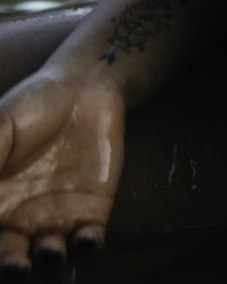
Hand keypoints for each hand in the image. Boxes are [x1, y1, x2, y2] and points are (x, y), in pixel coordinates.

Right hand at [0, 72, 124, 272]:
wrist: (86, 88)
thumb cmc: (36, 104)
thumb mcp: (3, 124)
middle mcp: (21, 219)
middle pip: (11, 257)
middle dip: (12, 268)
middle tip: (17, 265)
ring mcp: (56, 218)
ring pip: (48, 256)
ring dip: (48, 260)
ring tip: (49, 249)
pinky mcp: (91, 213)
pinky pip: (88, 241)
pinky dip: (87, 246)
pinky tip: (86, 239)